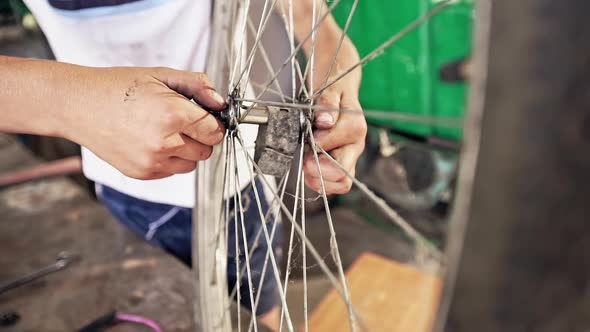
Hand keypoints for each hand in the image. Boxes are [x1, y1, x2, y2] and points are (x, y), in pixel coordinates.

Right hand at [66, 67, 225, 179]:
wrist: (78, 105)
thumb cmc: (118, 87)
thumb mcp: (161, 75)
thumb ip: (198, 86)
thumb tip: (221, 102)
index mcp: (173, 115)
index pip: (215, 131)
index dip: (214, 122)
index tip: (206, 115)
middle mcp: (165, 143)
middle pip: (207, 150)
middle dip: (201, 136)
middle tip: (182, 120)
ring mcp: (153, 162)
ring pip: (192, 164)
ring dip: (188, 150)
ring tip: (165, 130)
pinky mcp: (143, 173)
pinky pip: (172, 171)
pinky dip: (170, 159)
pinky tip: (151, 140)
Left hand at [303, 42, 366, 194]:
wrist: (338, 89)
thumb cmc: (332, 89)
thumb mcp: (328, 90)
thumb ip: (327, 105)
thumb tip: (325, 121)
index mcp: (355, 129)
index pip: (339, 156)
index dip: (317, 153)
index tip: (306, 143)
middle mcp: (356, 145)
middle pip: (342, 175)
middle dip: (318, 171)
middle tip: (303, 159)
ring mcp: (350, 156)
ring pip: (341, 183)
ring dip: (319, 179)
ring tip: (305, 164)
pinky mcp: (343, 162)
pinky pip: (335, 183)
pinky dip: (320, 181)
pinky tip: (309, 169)